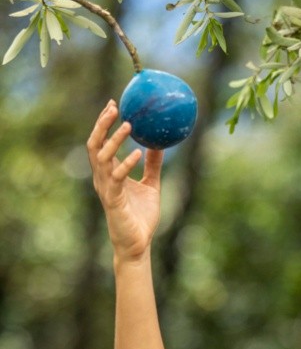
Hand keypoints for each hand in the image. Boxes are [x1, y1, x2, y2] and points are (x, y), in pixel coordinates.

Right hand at [87, 100, 163, 260]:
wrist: (138, 244)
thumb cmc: (141, 217)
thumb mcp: (151, 185)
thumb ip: (152, 165)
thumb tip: (158, 144)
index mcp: (109, 173)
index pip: (101, 142)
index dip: (104, 123)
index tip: (114, 104)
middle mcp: (103, 178)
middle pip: (94, 145)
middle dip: (101, 125)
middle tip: (114, 107)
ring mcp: (106, 188)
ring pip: (102, 158)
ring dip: (114, 140)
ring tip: (128, 125)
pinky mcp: (112, 200)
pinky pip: (117, 178)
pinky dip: (126, 164)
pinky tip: (138, 153)